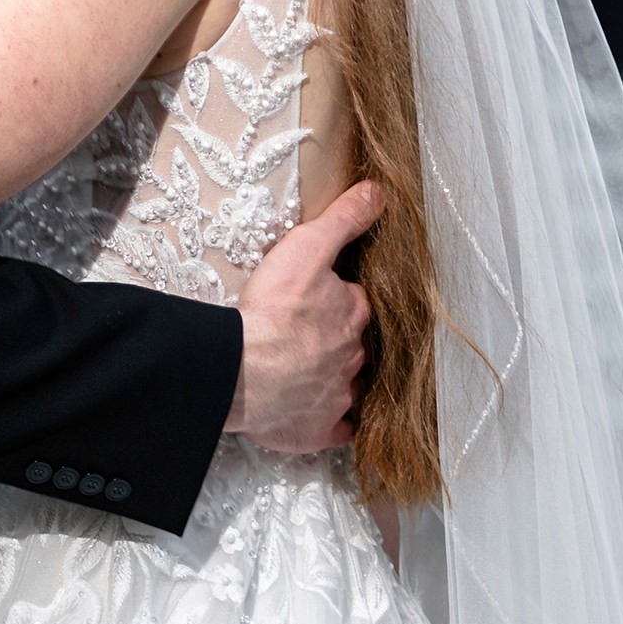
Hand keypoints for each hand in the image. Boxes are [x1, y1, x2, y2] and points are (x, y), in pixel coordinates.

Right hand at [226, 180, 383, 454]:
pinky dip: (329, 422)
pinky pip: (334, 429)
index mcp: (353, 314)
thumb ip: (344, 219)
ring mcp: (338, 397)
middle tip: (306, 335)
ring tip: (304, 372)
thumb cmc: (272, 310)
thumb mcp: (308, 247)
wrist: (242, 372)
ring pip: (345, 385)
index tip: (320, 298)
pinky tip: (313, 414)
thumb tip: (380, 192)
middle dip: (336, 340)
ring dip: (331, 378)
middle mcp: (354, 358)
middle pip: (352, 344)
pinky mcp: (319, 431)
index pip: (356, 303)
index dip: (339, 298)